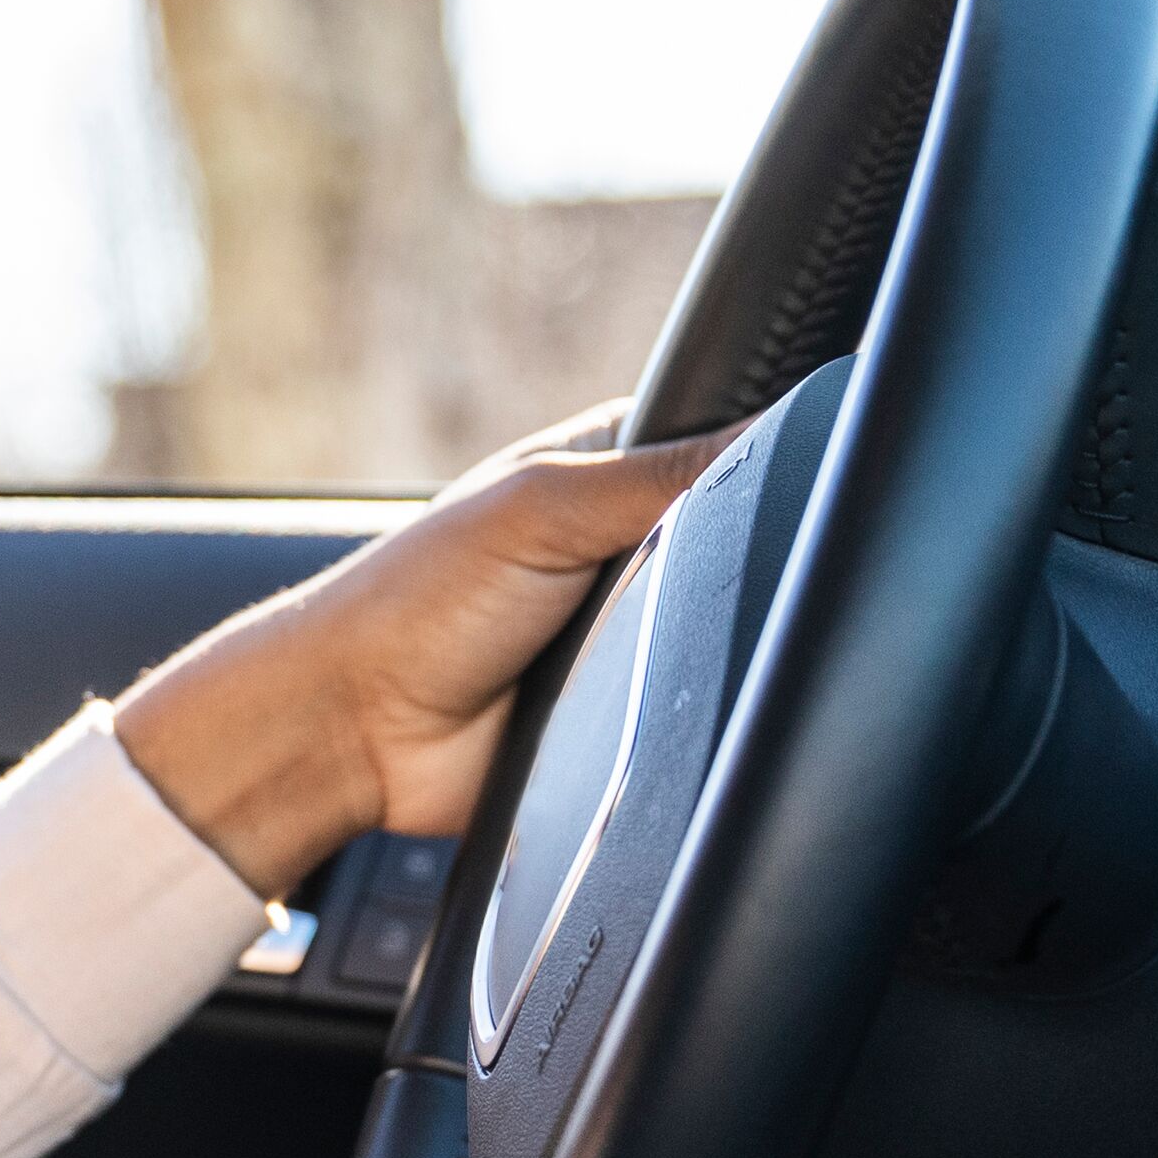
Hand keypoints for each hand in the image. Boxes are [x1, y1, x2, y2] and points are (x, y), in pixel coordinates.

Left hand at [110, 404, 731, 896]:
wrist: (354, 731)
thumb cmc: (414, 603)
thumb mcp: (541, 509)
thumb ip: (659, 473)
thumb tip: (782, 427)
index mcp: (605, 470)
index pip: (724, 441)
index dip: (768, 455)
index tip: (804, 475)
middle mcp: (623, 543)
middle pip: (740, 538)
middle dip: (750, 559)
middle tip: (739, 576)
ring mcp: (629, 628)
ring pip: (727, 624)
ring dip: (722, 636)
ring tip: (698, 641)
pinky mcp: (628, 707)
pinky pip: (696, 701)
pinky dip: (699, 702)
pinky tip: (698, 699)